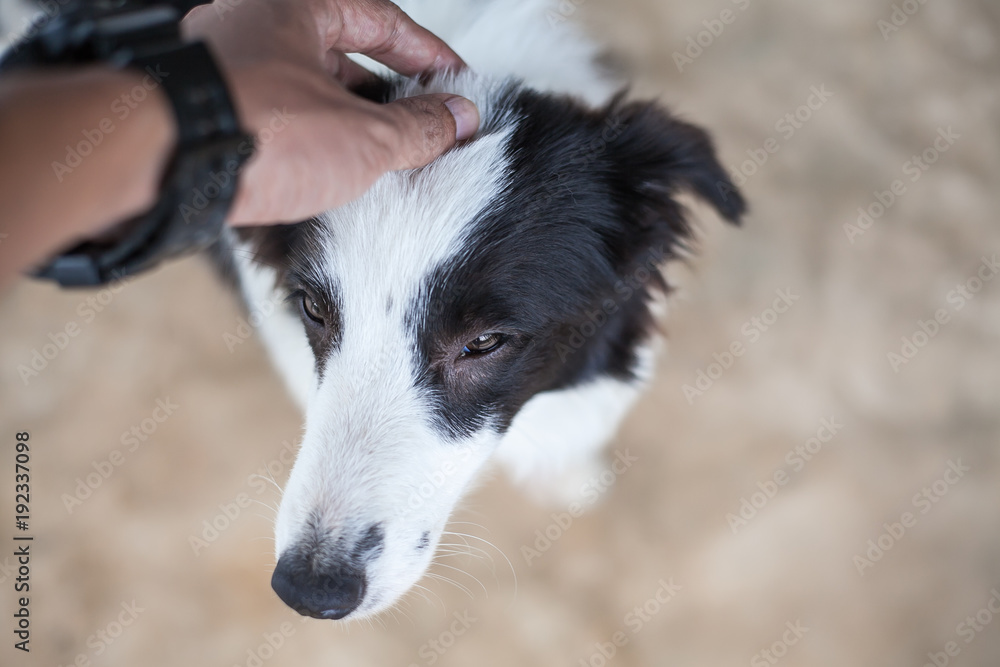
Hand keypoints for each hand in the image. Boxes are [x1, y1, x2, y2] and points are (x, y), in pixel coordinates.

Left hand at [182, 0, 480, 224]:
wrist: (162, 164)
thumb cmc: (255, 128)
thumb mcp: (363, 135)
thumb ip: (418, 126)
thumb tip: (457, 118)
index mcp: (294, 5)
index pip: (380, 20)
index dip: (428, 55)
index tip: (456, 82)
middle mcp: (253, 26)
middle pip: (340, 55)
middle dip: (388, 94)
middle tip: (423, 126)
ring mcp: (224, 68)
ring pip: (304, 90)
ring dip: (347, 122)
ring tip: (382, 160)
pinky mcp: (206, 112)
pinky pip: (273, 118)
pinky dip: (307, 140)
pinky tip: (328, 172)